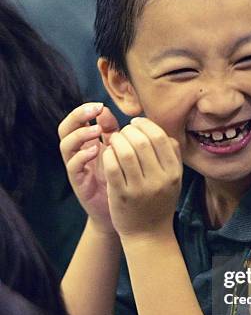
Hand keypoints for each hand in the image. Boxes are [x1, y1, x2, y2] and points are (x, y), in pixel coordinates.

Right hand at [58, 103, 118, 232]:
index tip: (101, 105)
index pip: (78, 119)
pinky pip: (72, 166)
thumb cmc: (120, 178)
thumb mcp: (118, 151)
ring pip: (65, 145)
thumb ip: (113, 132)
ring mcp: (76, 167)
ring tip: (96, 131)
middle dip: (78, 116)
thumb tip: (106, 110)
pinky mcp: (78, 182)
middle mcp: (78, 152)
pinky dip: (82, 156)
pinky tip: (95, 152)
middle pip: (66, 128)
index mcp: (87, 142)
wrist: (119, 210)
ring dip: (80, 134)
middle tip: (94, 110)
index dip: (86, 110)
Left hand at [102, 117, 182, 237]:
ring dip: (116, 141)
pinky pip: (112, 166)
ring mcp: (140, 189)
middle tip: (122, 132)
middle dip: (128, 131)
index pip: (160, 137)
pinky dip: (108, 155)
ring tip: (114, 141)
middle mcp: (159, 180)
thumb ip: (171, 155)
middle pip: (141, 141)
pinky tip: (108, 154)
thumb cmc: (159, 202)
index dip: (145, 125)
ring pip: (125, 152)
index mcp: (174, 172)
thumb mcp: (174, 180)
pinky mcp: (122, 196)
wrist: (149, 235)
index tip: (135, 124)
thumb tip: (159, 129)